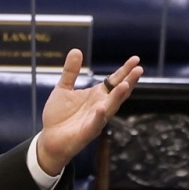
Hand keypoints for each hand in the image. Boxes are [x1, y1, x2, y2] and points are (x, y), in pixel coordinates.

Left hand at [36, 50, 142, 175]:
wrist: (50, 139)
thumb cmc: (59, 115)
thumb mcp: (63, 88)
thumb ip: (70, 72)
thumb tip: (76, 50)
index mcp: (96, 95)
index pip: (114, 81)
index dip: (124, 71)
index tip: (135, 59)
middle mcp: (100, 106)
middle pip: (118, 93)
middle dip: (129, 81)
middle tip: (139, 69)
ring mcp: (95, 119)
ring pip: (110, 107)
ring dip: (118, 97)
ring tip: (126, 85)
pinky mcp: (87, 132)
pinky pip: (95, 124)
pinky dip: (98, 117)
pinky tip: (101, 108)